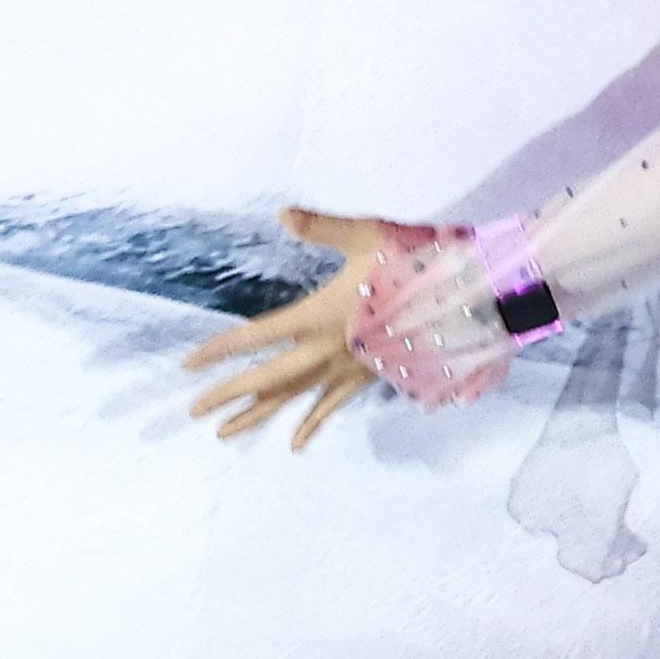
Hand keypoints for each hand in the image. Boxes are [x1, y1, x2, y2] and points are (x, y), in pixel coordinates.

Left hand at [182, 208, 419, 449]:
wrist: (470, 300)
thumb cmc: (418, 262)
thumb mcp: (369, 235)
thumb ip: (324, 228)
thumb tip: (283, 214)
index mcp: (319, 315)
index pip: (256, 337)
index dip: (220, 349)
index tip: (189, 364)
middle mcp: (327, 349)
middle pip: (267, 378)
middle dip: (228, 394)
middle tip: (194, 411)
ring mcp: (348, 368)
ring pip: (294, 398)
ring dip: (258, 414)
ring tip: (225, 434)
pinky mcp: (368, 377)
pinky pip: (332, 406)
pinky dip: (311, 423)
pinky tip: (296, 444)